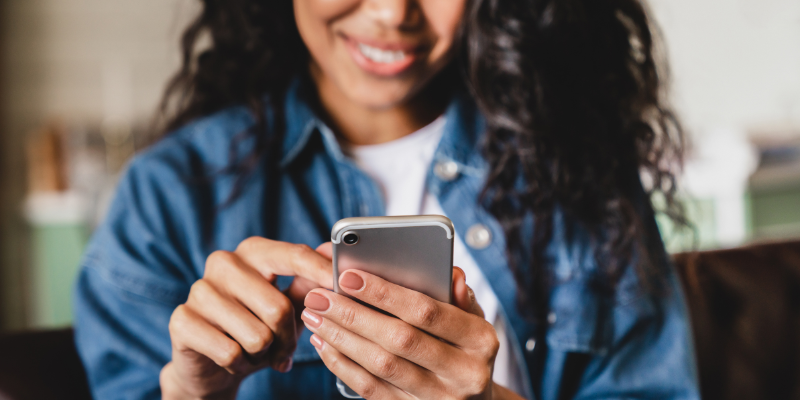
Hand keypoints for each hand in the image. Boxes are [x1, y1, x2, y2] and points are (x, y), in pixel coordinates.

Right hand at [161, 238, 332, 399]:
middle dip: (288, 339)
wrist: (210, 365)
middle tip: (284, 350)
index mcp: (253, 251)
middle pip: (279, 307)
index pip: (294, 255)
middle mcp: (224, 262)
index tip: (342, 286)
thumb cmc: (256, 328)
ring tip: (255, 352)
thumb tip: (333, 254)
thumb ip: (310, 282)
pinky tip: (234, 360)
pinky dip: (240, 365)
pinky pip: (230, 352)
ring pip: (257, 335)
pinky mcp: (182, 320)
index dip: (321, 272)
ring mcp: (199, 289)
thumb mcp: (288, 305)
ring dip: (263, 355)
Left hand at [302, 249, 522, 399]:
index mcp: (480, 340)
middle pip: (399, 339)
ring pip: (381, 366)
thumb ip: (460, 296)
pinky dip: (343, 365)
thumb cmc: (467, 348)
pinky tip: (325, 343)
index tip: (349, 276)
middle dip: (353, 314)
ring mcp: (439, 398)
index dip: (385, 293)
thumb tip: (452, 273)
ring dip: (341, 338)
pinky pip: (371, 390)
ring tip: (315, 316)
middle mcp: (464, 373)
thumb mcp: (474, 320)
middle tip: (319, 296)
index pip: (427, 311)